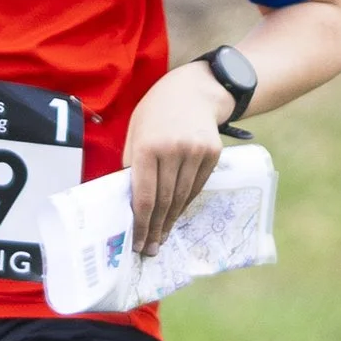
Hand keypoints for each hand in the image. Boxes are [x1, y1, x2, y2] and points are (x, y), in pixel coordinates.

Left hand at [122, 61, 226, 256]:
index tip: (138, 243)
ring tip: (162, 237)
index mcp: (147, 146)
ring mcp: (196, 152)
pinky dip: (185, 203)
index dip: (141, 223)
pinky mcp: (213, 154)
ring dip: (171, 220)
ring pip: (182, 197)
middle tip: (150, 248)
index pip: (144, 195)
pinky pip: (197, 187)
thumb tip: (128, 201)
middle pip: (164, 201)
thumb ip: (131, 165)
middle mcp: (173, 150)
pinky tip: (176, 215)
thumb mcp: (134, 133)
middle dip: (155, 228)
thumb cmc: (154, 114)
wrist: (192, 91)